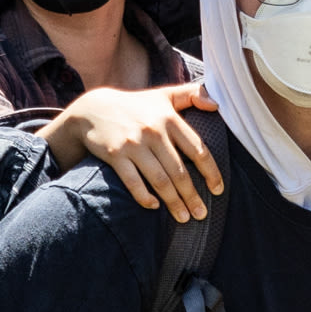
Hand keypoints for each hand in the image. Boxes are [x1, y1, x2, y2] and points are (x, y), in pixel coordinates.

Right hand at [66, 84, 224, 219]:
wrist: (93, 109)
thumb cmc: (136, 106)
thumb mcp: (164, 95)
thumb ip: (192, 94)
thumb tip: (217, 105)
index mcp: (169, 118)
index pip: (197, 149)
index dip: (210, 172)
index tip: (217, 190)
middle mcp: (153, 131)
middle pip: (179, 171)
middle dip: (192, 196)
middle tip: (201, 214)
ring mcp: (133, 144)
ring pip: (159, 180)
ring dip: (174, 202)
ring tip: (184, 217)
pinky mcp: (115, 154)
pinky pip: (133, 181)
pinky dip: (144, 196)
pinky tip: (154, 207)